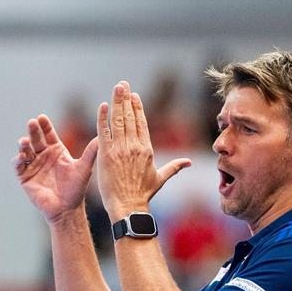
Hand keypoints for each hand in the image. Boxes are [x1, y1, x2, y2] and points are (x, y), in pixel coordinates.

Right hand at [13, 114, 98, 222]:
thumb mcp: (84, 168)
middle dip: (33, 130)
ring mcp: (33, 166)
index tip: (41, 118)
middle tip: (31, 123)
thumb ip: (91, 152)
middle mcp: (43, 156)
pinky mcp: (25, 177)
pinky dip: (18, 160)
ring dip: (23, 144)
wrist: (66, 209)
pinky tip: (21, 157)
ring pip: (25, 150)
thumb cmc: (76, 189)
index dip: (44, 126)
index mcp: (56, 151)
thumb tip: (103, 136)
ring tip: (24, 141)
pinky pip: (18, 166)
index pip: (48, 134)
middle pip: (36, 139)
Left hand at [96, 81, 190, 221]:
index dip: (137, 107)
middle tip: (123, 84)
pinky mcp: (106, 154)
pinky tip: (103, 106)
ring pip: (118, 120)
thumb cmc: (143, 194)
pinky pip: (104, 132)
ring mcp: (120, 149)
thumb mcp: (160, 178)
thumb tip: (189, 163)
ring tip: (116, 88)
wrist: (129, 206)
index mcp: (147, 149)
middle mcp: (134, 146)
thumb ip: (174, 167)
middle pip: (130, 117)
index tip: (134, 96)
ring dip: (117, 102)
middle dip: (126, 98)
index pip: (141, 123)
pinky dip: (103, 118)